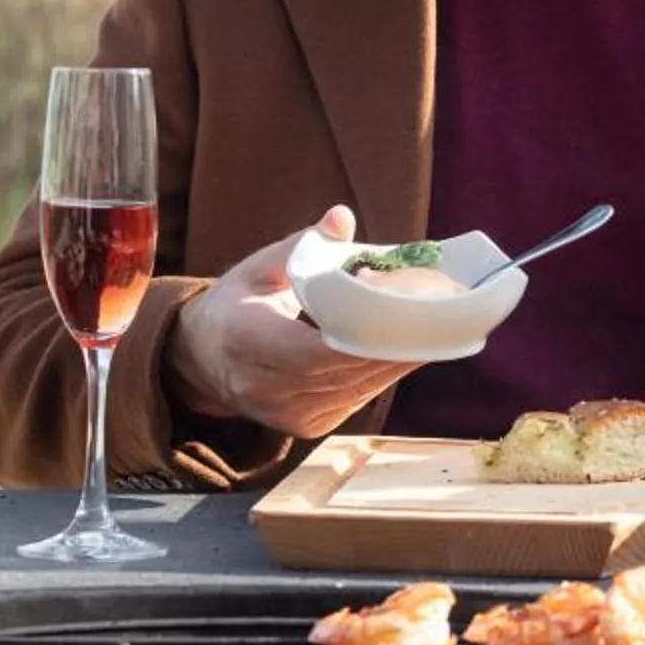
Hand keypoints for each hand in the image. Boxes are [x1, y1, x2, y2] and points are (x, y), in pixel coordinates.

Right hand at [164, 206, 418, 439]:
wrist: (201, 361)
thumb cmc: (235, 305)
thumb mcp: (256, 268)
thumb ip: (300, 245)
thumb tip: (341, 218)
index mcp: (245, 341)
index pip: (317, 347)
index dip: (370, 332)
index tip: (412, 306)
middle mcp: (264, 387)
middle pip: (349, 369)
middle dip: (400, 339)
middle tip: (443, 307)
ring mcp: (288, 415)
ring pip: (361, 387)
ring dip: (400, 356)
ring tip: (437, 321)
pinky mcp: (308, 427)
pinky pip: (358, 397)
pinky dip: (384, 370)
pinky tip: (409, 344)